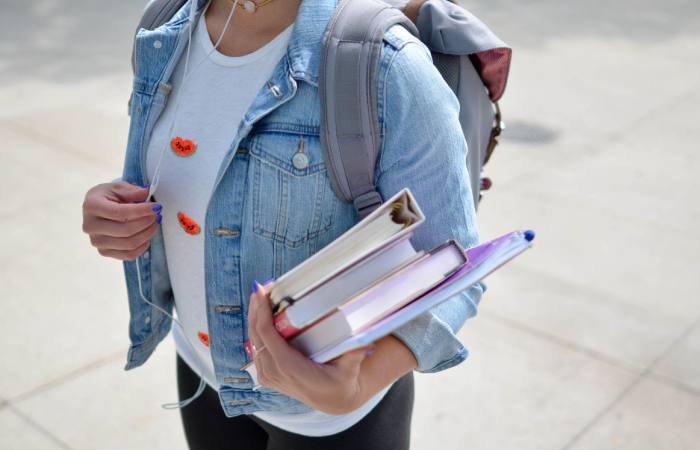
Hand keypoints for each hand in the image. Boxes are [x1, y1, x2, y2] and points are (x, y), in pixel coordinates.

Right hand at [82, 181, 160, 260]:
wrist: (98, 208)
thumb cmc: (108, 197)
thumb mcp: (118, 187)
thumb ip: (132, 191)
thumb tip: (146, 193)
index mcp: (91, 206)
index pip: (120, 213)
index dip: (141, 211)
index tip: (157, 207)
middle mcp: (90, 226)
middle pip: (126, 230)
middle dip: (147, 222)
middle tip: (157, 214)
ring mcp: (97, 242)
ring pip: (129, 244)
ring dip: (147, 233)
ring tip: (154, 223)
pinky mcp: (104, 252)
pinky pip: (129, 255)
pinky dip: (143, 246)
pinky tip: (147, 235)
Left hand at [247, 281, 374, 414]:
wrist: (333, 400)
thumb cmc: (340, 382)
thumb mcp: (349, 370)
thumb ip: (354, 354)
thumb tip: (366, 341)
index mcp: (289, 367)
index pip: (267, 336)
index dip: (261, 313)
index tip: (261, 293)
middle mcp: (274, 372)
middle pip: (256, 335)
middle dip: (256, 309)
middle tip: (260, 288)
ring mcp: (268, 375)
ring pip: (253, 341)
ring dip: (254, 318)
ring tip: (259, 297)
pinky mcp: (267, 375)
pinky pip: (256, 349)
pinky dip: (256, 330)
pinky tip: (259, 315)